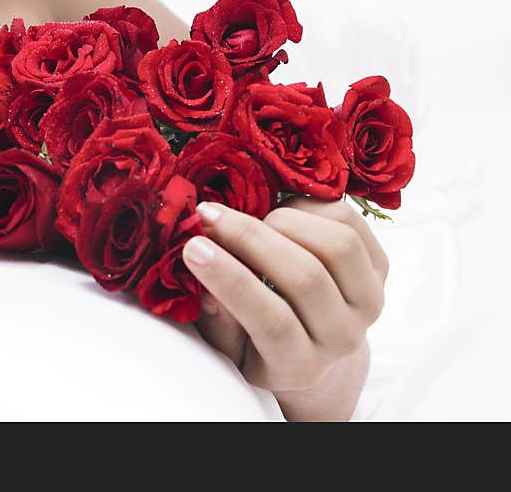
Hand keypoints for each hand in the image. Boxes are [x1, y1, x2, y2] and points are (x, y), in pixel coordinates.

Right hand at [182, 195, 388, 415]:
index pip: (271, 321)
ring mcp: (369, 300)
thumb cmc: (258, 343)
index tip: (193, 247)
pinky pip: (348, 221)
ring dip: (283, 220)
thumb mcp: (229, 345)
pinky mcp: (381, 266)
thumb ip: (216, 317)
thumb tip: (202, 275)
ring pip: (336, 246)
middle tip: (207, 215)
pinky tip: (282, 212)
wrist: (316, 343)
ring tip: (251, 217)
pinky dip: (309, 207)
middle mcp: (342, 337)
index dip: (230, 280)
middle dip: (249, 238)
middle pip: (305, 278)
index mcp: (300, 365)